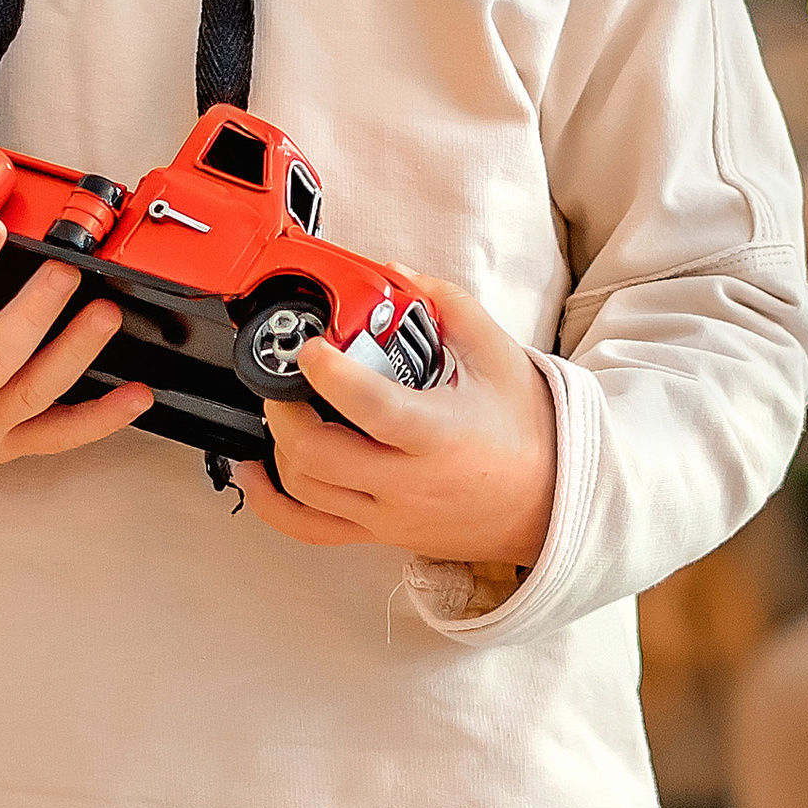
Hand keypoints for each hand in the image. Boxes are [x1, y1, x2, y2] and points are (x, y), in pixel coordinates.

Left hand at [241, 274, 556, 569]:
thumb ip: (444, 305)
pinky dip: (270, 502)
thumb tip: (394, 273)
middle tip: (286, 377)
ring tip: (284, 409)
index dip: (329, 374)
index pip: (370, 407)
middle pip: (317, 454)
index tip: (312, 347)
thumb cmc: (526, 431)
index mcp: (439, 435)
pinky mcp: (378, 534)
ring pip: (305, 489)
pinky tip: (256, 470)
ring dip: (278, 445)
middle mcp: (408, 483)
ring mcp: (388, 515)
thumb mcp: (497, 355)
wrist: (550, 500)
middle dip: (284, 408)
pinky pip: (307, 529)